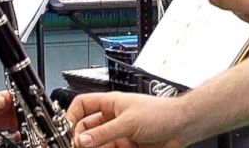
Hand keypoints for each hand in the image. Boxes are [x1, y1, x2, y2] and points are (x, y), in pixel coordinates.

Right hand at [66, 92, 191, 147]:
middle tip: (76, 147)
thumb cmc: (161, 114)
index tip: (65, 131)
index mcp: (110, 104)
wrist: (183, 128)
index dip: (71, 116)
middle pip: (85, 130)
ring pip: (95, 144)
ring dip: (91, 147)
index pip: (82, 106)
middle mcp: (111, 120)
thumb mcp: (129, 122)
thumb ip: (103, 132)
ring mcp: (117, 136)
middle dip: (79, 139)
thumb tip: (81, 140)